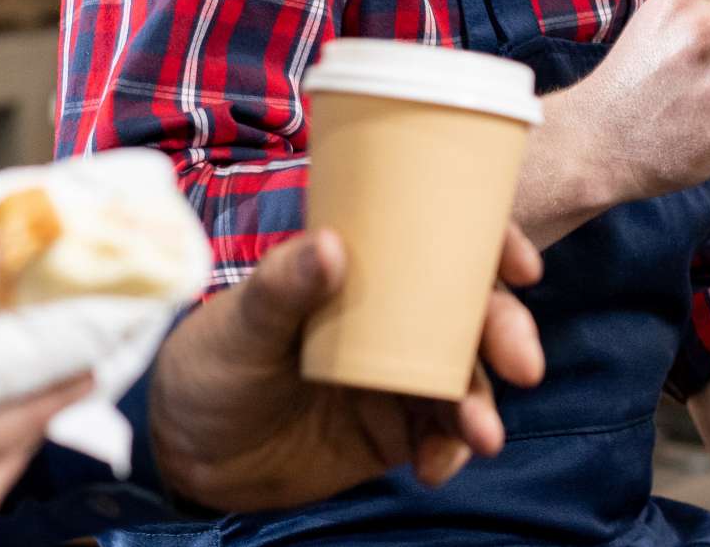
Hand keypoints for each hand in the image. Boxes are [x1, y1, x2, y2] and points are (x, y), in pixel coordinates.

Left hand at [147, 226, 545, 512]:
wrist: (186, 453)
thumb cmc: (207, 364)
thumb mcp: (239, 323)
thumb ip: (283, 287)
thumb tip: (332, 245)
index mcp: (361, 272)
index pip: (438, 242)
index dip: (491, 246)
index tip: (521, 265)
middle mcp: (391, 317)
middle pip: (470, 313)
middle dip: (507, 334)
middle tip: (523, 364)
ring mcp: (397, 375)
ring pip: (465, 378)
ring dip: (484, 403)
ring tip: (480, 434)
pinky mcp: (393, 430)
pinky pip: (442, 436)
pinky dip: (451, 450)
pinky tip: (435, 468)